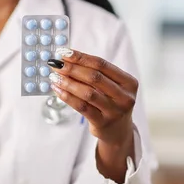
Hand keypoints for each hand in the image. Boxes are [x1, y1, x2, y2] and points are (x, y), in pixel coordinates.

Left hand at [47, 48, 137, 179]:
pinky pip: (82, 107)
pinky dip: (67, 97)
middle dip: (72, 68)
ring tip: (54, 77)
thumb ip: (95, 73)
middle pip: (95, 77)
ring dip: (68, 83)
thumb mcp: (111, 86)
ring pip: (87, 93)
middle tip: (56, 64)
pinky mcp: (103, 123)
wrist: (118, 131)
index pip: (102, 64)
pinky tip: (57, 90)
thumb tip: (66, 59)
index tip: (64, 52)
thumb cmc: (111, 102)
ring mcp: (115, 111)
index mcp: (129, 82)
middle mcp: (125, 96)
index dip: (81, 57)